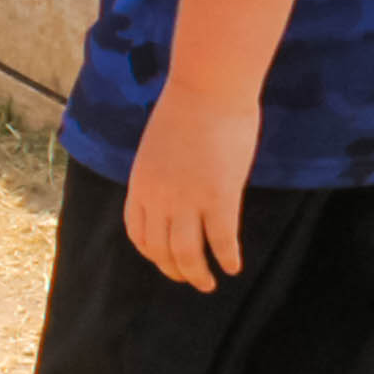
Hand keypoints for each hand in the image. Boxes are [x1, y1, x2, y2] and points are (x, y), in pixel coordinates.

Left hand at [126, 80, 257, 292]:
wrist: (206, 89)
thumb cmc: (188, 109)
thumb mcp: (159, 147)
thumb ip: (163, 173)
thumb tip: (177, 186)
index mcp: (141, 184)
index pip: (138, 232)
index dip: (151, 253)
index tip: (164, 261)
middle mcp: (158, 197)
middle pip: (160, 249)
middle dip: (174, 269)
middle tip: (190, 279)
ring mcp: (187, 199)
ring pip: (187, 253)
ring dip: (197, 274)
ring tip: (208, 284)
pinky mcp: (218, 197)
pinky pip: (221, 240)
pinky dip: (227, 258)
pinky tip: (235, 267)